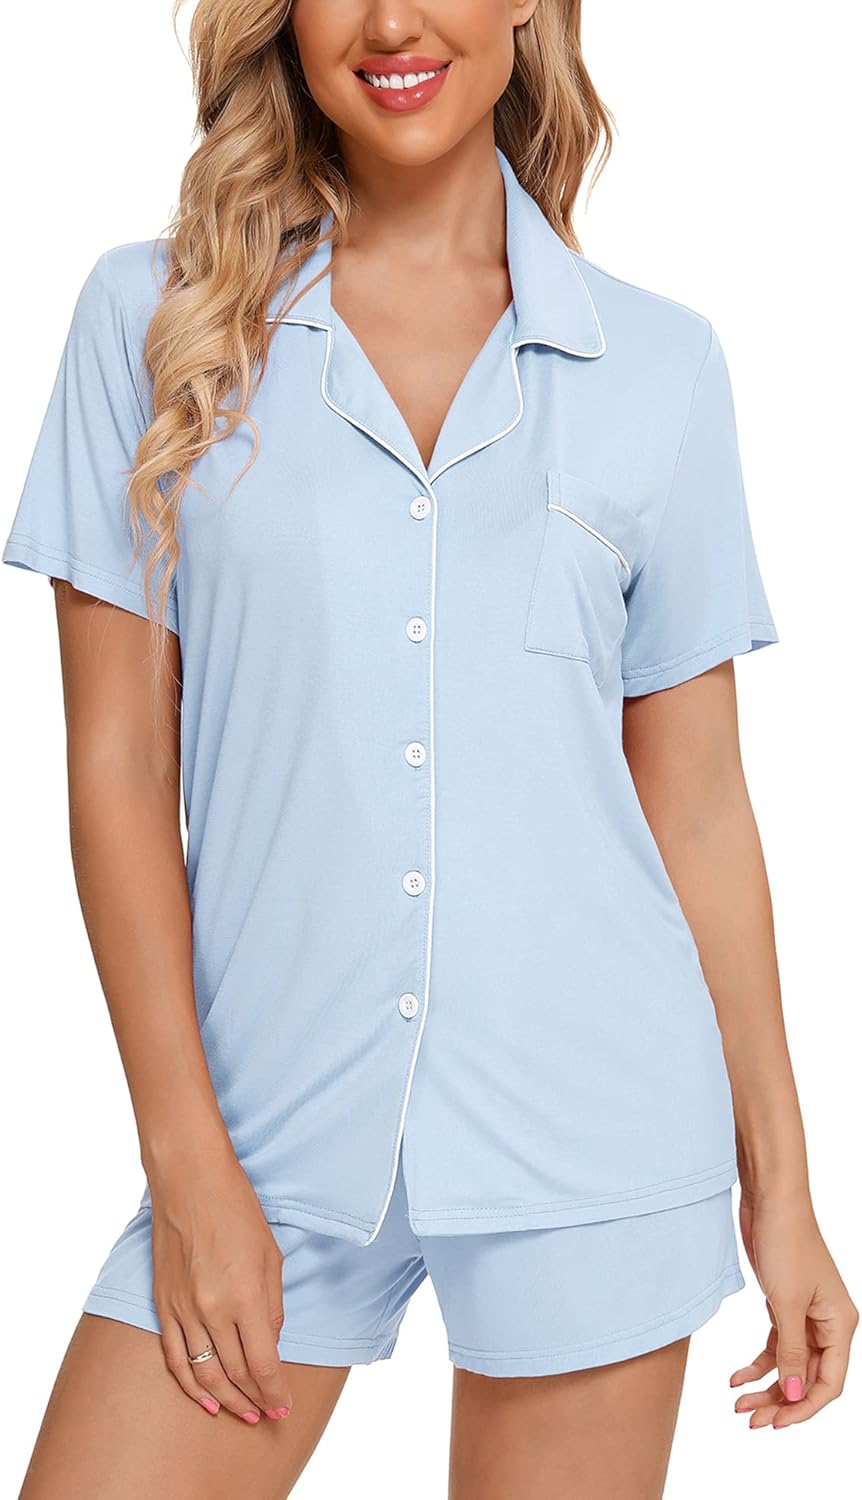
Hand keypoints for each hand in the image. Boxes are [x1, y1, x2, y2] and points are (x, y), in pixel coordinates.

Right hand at [149, 1146, 292, 1423]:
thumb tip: (270, 1343)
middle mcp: (211, 1310)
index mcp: (245, 1297)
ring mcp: (182, 1309)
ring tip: (244, 1414)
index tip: (285, 1408)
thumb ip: (272, 1305)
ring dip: (227, 1400)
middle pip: (235, 1373)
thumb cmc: (237, 1210)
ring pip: (204, 1373)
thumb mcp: (270, 1255)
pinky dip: (190, 1384)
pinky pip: (175, 1357)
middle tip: (270, 1416)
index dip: (275, 1392)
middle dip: (256, 1400)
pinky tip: (206, 1400)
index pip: (262, 1364)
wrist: (189, 1180)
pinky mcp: (162, 1303)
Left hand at [730, 1188, 857, 1427]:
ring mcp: (805, 1314)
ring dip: (767, 1386)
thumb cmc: (787, 1242)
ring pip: (789, 1364)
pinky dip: (758, 1362)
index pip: (829, 1383)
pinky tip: (737, 1377)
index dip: (804, 1407)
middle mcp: (827, 1323)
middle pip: (807, 1378)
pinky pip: (775, 1344)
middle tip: (750, 1419)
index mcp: (840, 1324)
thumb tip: (795, 1396)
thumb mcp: (787, 1303)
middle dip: (781, 1401)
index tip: (775, 1424)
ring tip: (739, 1404)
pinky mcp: (784, 1303)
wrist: (770, 1198)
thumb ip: (791, 1352)